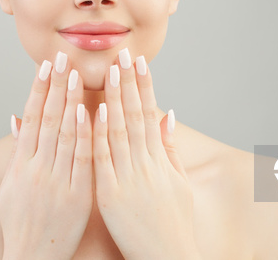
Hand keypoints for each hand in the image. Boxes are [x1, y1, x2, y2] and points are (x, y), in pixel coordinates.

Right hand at [0, 51, 92, 259]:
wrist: (33, 259)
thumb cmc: (21, 222)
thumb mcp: (10, 186)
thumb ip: (17, 151)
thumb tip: (16, 118)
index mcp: (20, 165)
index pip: (31, 118)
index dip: (38, 90)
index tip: (45, 66)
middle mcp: (36, 169)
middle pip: (48, 119)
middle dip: (56, 86)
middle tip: (63, 58)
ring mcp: (57, 182)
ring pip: (66, 134)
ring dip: (72, 102)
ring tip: (78, 75)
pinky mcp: (77, 196)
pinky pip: (84, 160)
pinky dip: (88, 135)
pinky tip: (92, 112)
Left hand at [92, 48, 200, 259]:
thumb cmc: (173, 225)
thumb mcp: (179, 183)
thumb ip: (171, 148)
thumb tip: (169, 114)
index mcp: (160, 160)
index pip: (150, 113)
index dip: (144, 85)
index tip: (140, 61)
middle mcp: (145, 164)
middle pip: (135, 115)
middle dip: (128, 82)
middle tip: (123, 53)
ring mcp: (128, 178)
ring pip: (119, 130)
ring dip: (114, 97)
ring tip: (110, 69)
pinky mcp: (110, 195)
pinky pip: (103, 159)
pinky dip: (100, 133)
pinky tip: (97, 109)